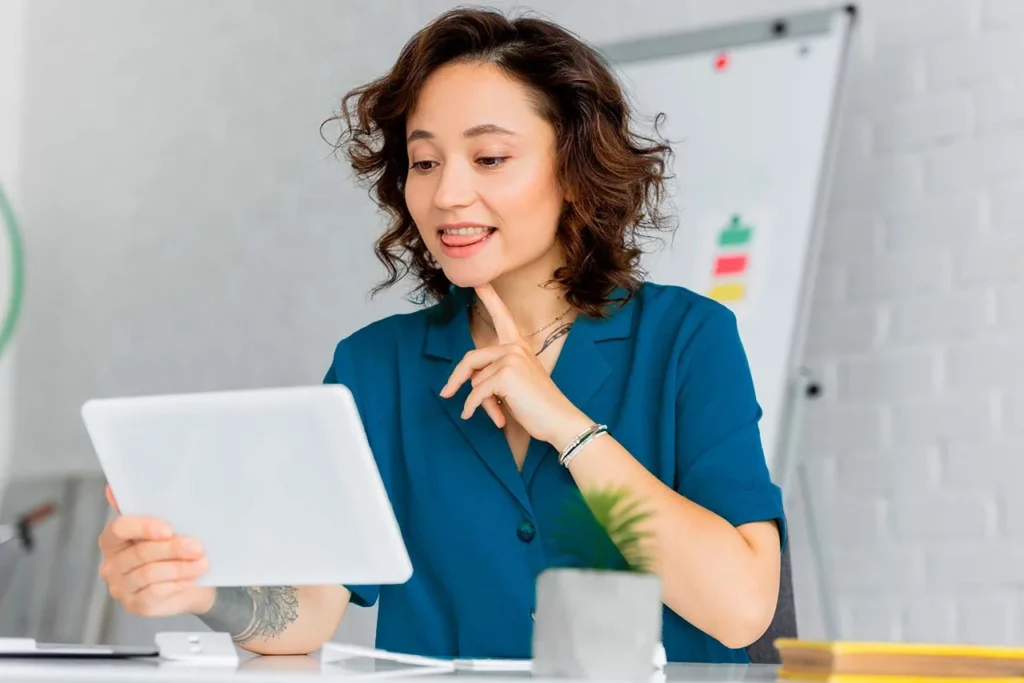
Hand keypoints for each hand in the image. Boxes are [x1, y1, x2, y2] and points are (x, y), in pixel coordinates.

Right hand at [98, 485, 214, 616]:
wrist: (191, 583)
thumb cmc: (175, 551)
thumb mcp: (167, 529)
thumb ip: (149, 509)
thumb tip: (114, 489)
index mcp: (113, 539)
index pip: (119, 529)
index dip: (144, 527)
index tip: (169, 529)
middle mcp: (111, 564)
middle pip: (140, 553)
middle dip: (172, 549)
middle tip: (197, 546)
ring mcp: (121, 587)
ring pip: (149, 574)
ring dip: (179, 567)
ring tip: (201, 563)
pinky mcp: (135, 605)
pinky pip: (155, 592)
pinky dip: (176, 584)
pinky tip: (192, 578)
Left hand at [439, 284, 589, 444]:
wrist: (558, 420)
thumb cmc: (538, 405)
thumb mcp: (514, 383)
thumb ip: (493, 373)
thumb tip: (466, 380)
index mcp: (519, 346)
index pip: (502, 316)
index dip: (489, 297)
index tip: (478, 281)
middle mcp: (514, 347)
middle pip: (471, 358)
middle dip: (457, 378)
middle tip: (445, 393)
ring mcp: (510, 359)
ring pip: (475, 380)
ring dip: (479, 402)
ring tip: (496, 415)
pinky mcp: (505, 375)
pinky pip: (476, 393)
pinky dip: (473, 408)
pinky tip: (480, 417)